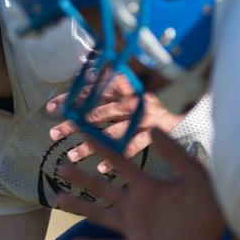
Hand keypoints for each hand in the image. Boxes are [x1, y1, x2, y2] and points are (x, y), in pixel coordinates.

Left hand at [48, 74, 181, 170]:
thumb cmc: (151, 105)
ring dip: (89, 146)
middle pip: (96, 114)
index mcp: (124, 88)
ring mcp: (142, 118)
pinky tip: (101, 167)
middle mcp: (131, 101)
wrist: (188, 115)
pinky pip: (132, 147)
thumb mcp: (131, 89)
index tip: (51, 107)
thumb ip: (110, 85)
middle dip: (73, 125)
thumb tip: (86, 72)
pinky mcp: (154, 133)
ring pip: (110, 133)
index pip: (91, 91)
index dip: (70, 98)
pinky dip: (116, 157)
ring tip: (70, 155)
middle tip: (53, 134)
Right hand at [53, 129, 226, 239]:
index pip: (120, 164)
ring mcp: (135, 228)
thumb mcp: (194, 174)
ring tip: (57, 198)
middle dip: (81, 178)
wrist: (223, 238)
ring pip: (100, 216)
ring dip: (79, 207)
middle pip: (102, 189)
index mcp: (148, 186)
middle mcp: (136, 205)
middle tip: (60, 167)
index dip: (103, 150)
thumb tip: (154, 128)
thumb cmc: (212, 203)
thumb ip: (174, 153)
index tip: (84, 134)